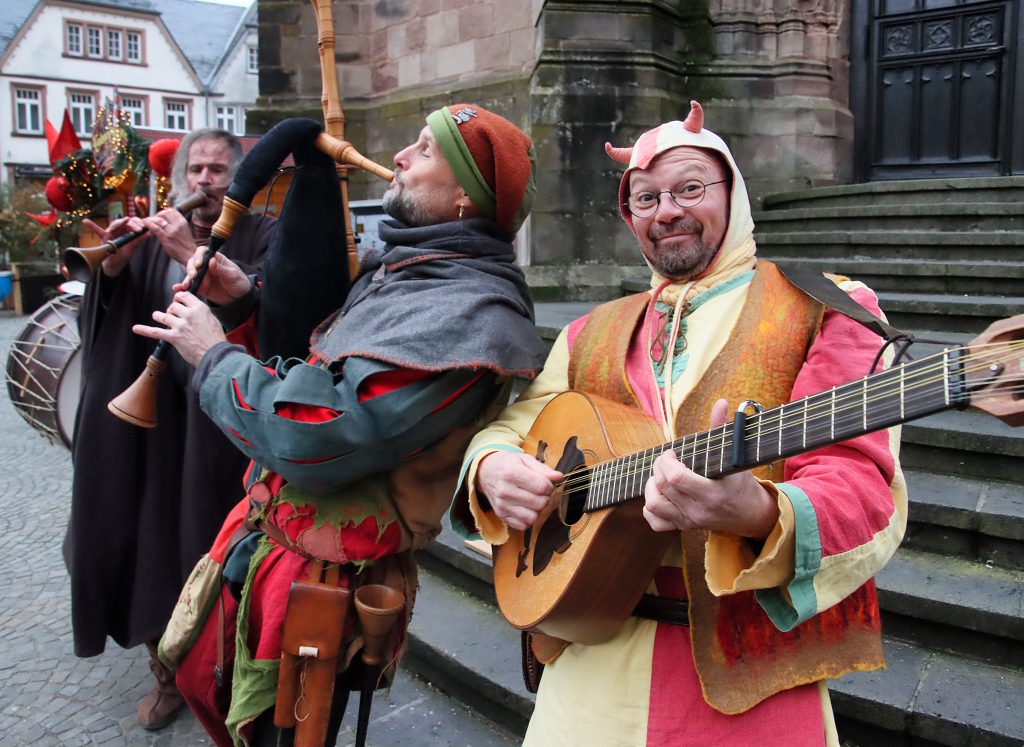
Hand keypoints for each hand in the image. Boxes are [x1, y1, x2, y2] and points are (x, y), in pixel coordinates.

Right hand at [82, 216, 146, 276]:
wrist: (115, 265)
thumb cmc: (123, 255)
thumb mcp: (132, 248)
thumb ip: (138, 240)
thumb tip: (148, 233)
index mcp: (128, 231)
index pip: (134, 223)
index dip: (139, 224)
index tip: (143, 228)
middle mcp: (120, 230)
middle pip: (126, 222)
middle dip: (133, 224)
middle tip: (138, 229)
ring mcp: (111, 232)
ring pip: (116, 224)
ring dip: (121, 222)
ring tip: (126, 220)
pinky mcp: (104, 237)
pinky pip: (97, 231)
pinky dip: (91, 226)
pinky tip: (85, 221)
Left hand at [132, 291, 226, 366]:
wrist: (215, 355)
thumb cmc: (216, 340)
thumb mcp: (212, 320)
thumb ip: (200, 313)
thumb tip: (191, 310)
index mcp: (199, 308)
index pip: (183, 296)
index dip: (178, 298)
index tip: (178, 302)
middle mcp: (189, 315)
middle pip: (172, 306)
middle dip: (171, 310)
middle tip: (172, 315)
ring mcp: (180, 326)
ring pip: (163, 316)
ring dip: (159, 316)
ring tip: (157, 316)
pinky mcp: (174, 338)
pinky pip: (155, 332)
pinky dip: (144, 330)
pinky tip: (136, 328)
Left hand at [144, 208, 195, 265]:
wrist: (190, 255)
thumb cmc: (186, 244)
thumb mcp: (185, 230)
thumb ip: (176, 224)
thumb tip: (165, 219)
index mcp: (183, 222)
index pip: (172, 210)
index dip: (164, 211)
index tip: (160, 215)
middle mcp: (178, 225)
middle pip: (164, 214)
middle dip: (156, 215)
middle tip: (152, 219)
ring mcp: (172, 231)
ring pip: (158, 220)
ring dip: (150, 219)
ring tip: (146, 221)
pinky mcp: (166, 238)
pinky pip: (155, 228)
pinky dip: (148, 224)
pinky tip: (145, 223)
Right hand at [172, 245, 251, 304]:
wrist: (240, 298)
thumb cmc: (239, 283)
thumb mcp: (232, 276)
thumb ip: (221, 269)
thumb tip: (211, 260)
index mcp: (216, 259)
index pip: (203, 252)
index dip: (199, 256)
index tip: (199, 265)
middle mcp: (207, 265)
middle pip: (193, 262)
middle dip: (191, 268)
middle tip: (193, 276)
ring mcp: (202, 276)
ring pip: (190, 273)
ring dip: (186, 278)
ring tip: (186, 285)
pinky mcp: (200, 286)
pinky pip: (189, 285)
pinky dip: (182, 286)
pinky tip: (178, 289)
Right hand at [475, 452, 562, 530]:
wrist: (485, 472)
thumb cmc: (507, 465)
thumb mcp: (524, 459)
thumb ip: (543, 469)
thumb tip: (559, 477)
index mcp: (511, 472)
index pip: (542, 487)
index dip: (549, 486)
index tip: (546, 483)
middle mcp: (505, 490)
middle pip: (539, 503)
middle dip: (545, 497)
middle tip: (540, 491)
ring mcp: (502, 505)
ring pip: (533, 517)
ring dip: (537, 510)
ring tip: (533, 500)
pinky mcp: (501, 515)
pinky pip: (523, 525)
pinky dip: (528, 518)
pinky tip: (526, 508)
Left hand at [642, 398, 778, 538]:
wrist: (751, 515)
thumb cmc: (742, 482)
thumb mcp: (735, 456)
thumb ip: (723, 429)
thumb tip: (722, 403)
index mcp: (713, 493)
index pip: (676, 479)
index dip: (667, 461)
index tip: (672, 453)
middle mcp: (699, 510)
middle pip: (662, 486)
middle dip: (659, 467)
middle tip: (667, 460)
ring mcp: (689, 521)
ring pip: (653, 504)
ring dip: (651, 486)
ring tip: (661, 476)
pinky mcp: (683, 527)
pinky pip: (655, 521)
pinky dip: (650, 506)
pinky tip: (660, 493)